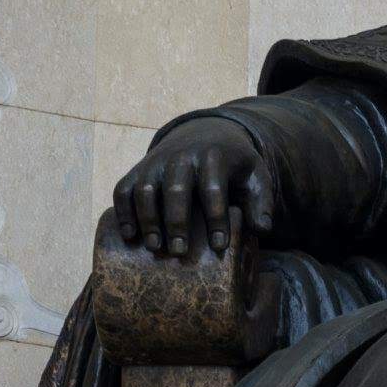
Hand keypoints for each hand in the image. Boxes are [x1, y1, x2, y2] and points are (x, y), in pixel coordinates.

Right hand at [112, 117, 273, 256]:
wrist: (205, 134)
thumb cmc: (233, 166)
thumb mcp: (255, 176)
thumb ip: (262, 202)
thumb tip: (262, 230)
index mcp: (214, 156)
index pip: (214, 188)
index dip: (217, 218)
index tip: (219, 246)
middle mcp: (181, 156)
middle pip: (176, 189)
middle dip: (177, 221)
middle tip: (180, 252)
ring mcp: (156, 162)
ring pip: (146, 189)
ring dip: (148, 219)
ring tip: (156, 248)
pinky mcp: (138, 169)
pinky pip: (124, 188)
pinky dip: (123, 211)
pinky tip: (129, 236)